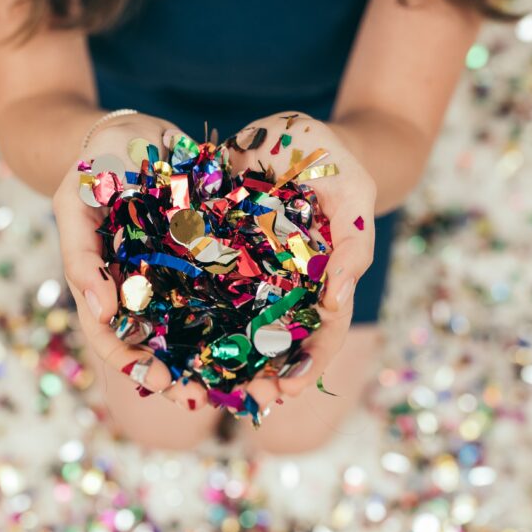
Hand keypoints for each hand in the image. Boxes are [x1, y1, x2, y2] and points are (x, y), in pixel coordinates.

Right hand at [53, 112, 210, 410]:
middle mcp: (136, 287)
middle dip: (177, 375)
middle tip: (204, 396)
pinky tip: (262, 338)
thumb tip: (99, 309)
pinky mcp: (203, 256)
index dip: (130, 363)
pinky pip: (219, 292)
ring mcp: (169, 274)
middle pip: (152, 343)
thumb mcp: (75, 202)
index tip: (157, 381)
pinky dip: (236, 319)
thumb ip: (79, 253)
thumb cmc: (94, 164)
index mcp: (103, 283)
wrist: (131, 131)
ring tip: (238, 383)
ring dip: (211, 359)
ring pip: (189, 327)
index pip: (110, 335)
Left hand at [224, 112, 376, 409]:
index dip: (312, 361)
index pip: (326, 328)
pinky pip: (206, 288)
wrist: (294, 132)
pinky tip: (179, 342)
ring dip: (231, 358)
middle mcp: (289, 281)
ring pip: (242, 322)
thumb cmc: (333, 160)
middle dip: (268, 372)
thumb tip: (337, 303)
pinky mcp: (217, 250)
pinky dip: (197, 316)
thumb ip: (353, 244)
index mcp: (326, 276)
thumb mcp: (353, 192)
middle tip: (250, 399)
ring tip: (211, 388)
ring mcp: (253, 269)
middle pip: (282, 337)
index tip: (293, 387)